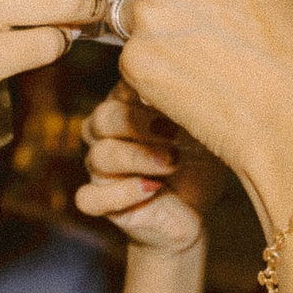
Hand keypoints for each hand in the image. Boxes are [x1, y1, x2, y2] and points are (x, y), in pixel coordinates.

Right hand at [76, 81, 226, 254]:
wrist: (197, 209)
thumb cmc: (198, 161)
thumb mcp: (201, 128)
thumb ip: (187, 104)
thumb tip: (177, 83)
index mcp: (125, 107)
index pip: (119, 91)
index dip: (144, 95)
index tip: (176, 104)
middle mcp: (106, 136)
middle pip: (103, 119)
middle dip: (139, 124)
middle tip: (174, 134)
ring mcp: (99, 169)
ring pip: (100, 156)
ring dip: (138, 158)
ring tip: (173, 162)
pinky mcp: (100, 203)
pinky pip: (90, 197)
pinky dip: (121, 194)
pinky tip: (152, 190)